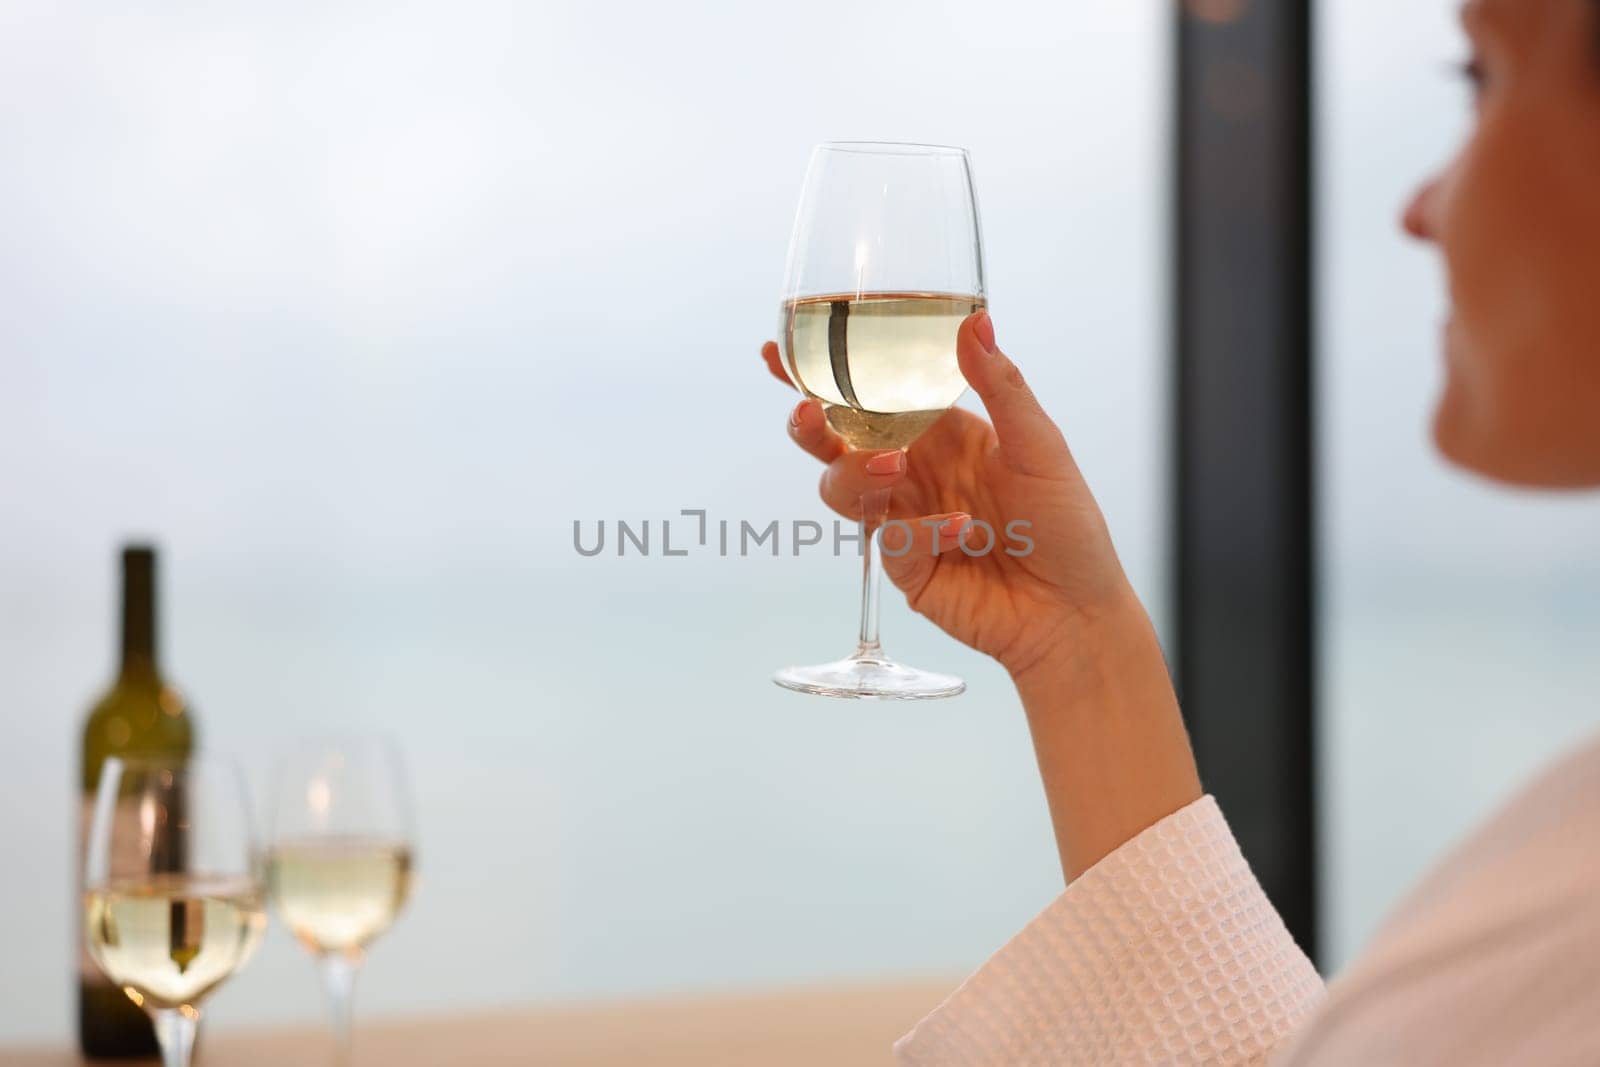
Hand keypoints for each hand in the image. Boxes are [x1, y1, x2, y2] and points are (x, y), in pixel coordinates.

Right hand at [763, 311, 1136, 681]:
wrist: (1075, 613)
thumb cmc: (1067, 526)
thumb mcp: (1040, 446)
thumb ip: (1001, 386)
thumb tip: (975, 321)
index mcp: (941, 432)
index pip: (872, 394)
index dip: (822, 375)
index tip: (776, 355)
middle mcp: (914, 472)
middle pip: (837, 442)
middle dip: (811, 425)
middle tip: (809, 414)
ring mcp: (905, 521)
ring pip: (845, 490)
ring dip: (856, 473)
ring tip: (893, 468)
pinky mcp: (906, 569)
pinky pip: (890, 541)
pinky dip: (921, 531)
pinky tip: (961, 530)